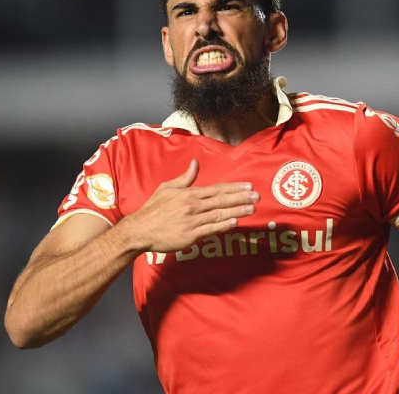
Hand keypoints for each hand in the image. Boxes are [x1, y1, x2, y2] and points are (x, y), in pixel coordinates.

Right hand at [119, 159, 259, 252]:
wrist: (140, 230)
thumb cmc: (153, 209)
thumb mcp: (167, 188)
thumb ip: (185, 177)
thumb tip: (195, 162)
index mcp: (188, 193)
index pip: (216, 189)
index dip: (234, 187)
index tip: (249, 186)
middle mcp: (192, 206)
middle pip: (221, 201)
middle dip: (241, 198)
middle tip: (257, 196)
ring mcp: (192, 221)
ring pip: (219, 215)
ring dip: (237, 211)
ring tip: (251, 209)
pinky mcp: (190, 236)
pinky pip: (210, 230)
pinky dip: (223, 226)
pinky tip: (235, 223)